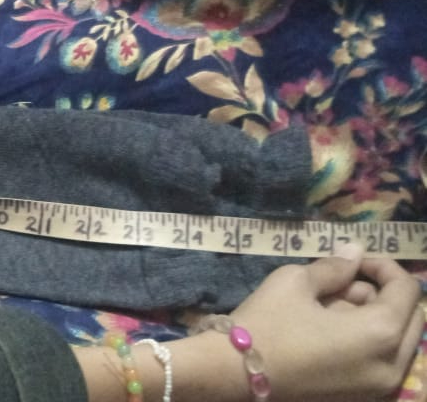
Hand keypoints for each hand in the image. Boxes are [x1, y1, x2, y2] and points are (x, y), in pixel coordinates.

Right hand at [226, 243, 423, 401]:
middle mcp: (391, 365)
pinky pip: (381, 363)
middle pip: (411, 318)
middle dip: (383, 295)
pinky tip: (330, 334)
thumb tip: (354, 252)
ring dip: (375, 319)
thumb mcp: (296, 282)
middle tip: (344, 285)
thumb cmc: (266, 324)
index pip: (407, 290)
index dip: (383, 266)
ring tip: (332, 310)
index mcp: (380, 333)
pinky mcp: (360, 397)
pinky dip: (366, 343)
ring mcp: (378, 387)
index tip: (354, 261)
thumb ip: (334, 266)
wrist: (230, 374)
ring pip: (397, 342)